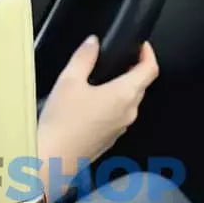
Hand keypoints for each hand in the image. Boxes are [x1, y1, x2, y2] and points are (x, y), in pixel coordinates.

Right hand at [38, 36, 159, 174]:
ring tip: (94, 86)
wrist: (53, 159)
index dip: (147, 54)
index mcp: (124, 94)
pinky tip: (84, 109)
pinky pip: (114, 120)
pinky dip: (106, 110)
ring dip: (116, 92)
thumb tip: (93, 43)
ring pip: (126, 104)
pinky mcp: (108, 141)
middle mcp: (128, 113)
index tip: (139, 47)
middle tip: (112, 63)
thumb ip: (84, 57)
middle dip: (130, 72)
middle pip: (139, 86)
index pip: (150, 69)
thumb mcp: (69, 81)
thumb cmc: (62, 122)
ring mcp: (119, 130)